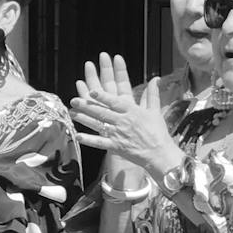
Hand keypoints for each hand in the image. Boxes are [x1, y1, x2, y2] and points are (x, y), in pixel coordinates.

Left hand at [72, 58, 178, 179]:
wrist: (160, 154)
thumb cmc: (158, 132)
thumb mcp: (155, 111)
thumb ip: (152, 94)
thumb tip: (156, 79)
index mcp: (132, 111)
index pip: (115, 102)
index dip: (103, 96)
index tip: (92, 91)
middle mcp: (124, 122)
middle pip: (102, 112)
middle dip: (87, 106)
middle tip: (74, 100)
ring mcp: (119, 135)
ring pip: (98, 125)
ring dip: (84, 119)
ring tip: (72, 114)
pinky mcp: (117, 147)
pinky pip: (100, 143)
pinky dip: (89, 140)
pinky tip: (78, 136)